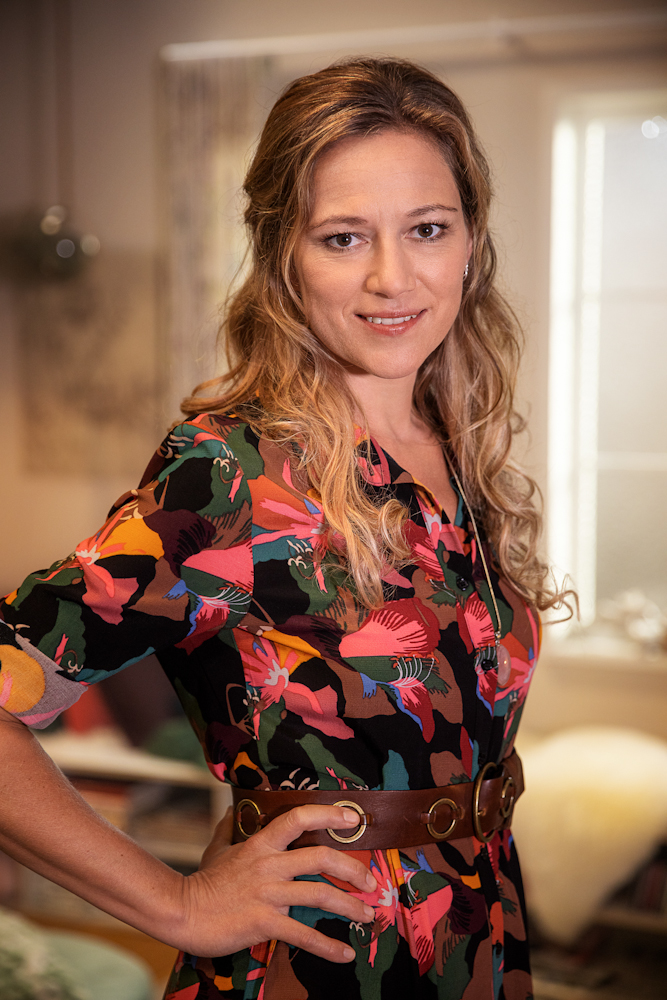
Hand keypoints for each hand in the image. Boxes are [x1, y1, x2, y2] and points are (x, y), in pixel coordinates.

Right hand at [178, 805, 376, 960]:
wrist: (182, 912)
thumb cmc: (201, 882)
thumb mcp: (216, 848)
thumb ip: (229, 828)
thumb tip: (233, 810)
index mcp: (261, 844)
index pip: (298, 818)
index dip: (328, 814)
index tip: (352, 817)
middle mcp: (269, 865)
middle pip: (321, 857)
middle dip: (353, 869)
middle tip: (370, 881)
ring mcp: (268, 894)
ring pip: (320, 895)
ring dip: (349, 906)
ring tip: (366, 915)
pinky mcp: (264, 922)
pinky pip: (303, 935)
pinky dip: (327, 947)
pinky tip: (344, 953)